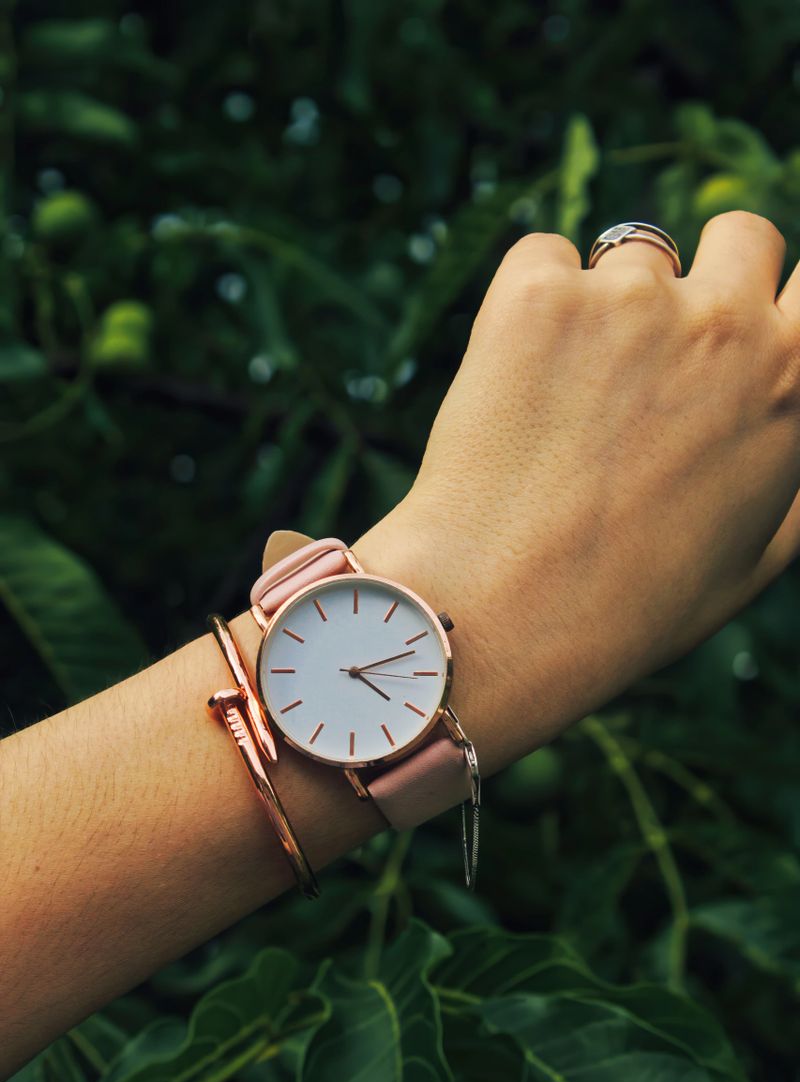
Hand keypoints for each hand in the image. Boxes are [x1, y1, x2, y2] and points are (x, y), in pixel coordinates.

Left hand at [353, 211, 799, 772]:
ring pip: (631, 255)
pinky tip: (515, 382)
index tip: (746, 323)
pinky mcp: (536, 295)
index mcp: (793, 382)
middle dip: (707, 277)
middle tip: (653, 347)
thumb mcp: (756, 557)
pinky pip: (544, 260)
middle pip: (742, 234)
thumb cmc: (632, 604)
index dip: (776, 301)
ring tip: (566, 401)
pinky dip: (532, 303)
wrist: (501, 612)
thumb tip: (793, 414)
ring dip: (608, 304)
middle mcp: (724, 322)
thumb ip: (795, 471)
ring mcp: (629, 300)